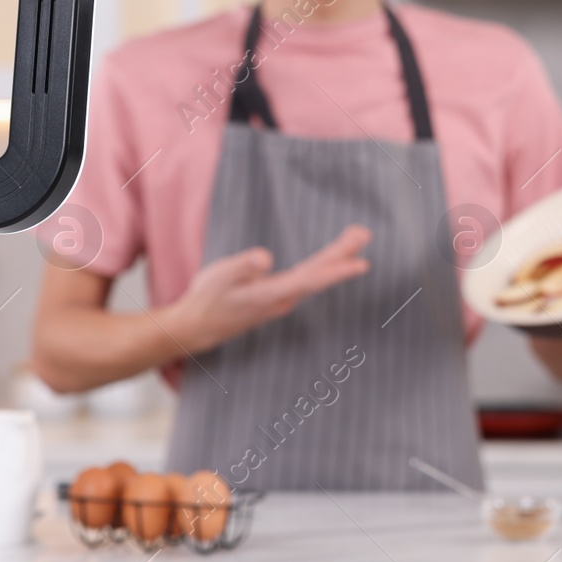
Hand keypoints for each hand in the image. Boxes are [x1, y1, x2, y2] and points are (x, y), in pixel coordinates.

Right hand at [163, 225, 372, 354]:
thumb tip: (266, 258)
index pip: (309, 280)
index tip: (361, 263)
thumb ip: (242, 265)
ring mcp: (280, 300)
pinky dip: (322, 267)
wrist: (197, 328)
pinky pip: (307, 280)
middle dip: (342, 255)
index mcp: (269, 294)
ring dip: (336, 259)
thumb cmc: (206, 299)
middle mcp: (281, 300)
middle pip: (318, 276)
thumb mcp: (218, 277)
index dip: (335, 271)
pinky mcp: (276, 298)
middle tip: (364, 233)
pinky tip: (329, 261)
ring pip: (314, 278)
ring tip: (355, 240)